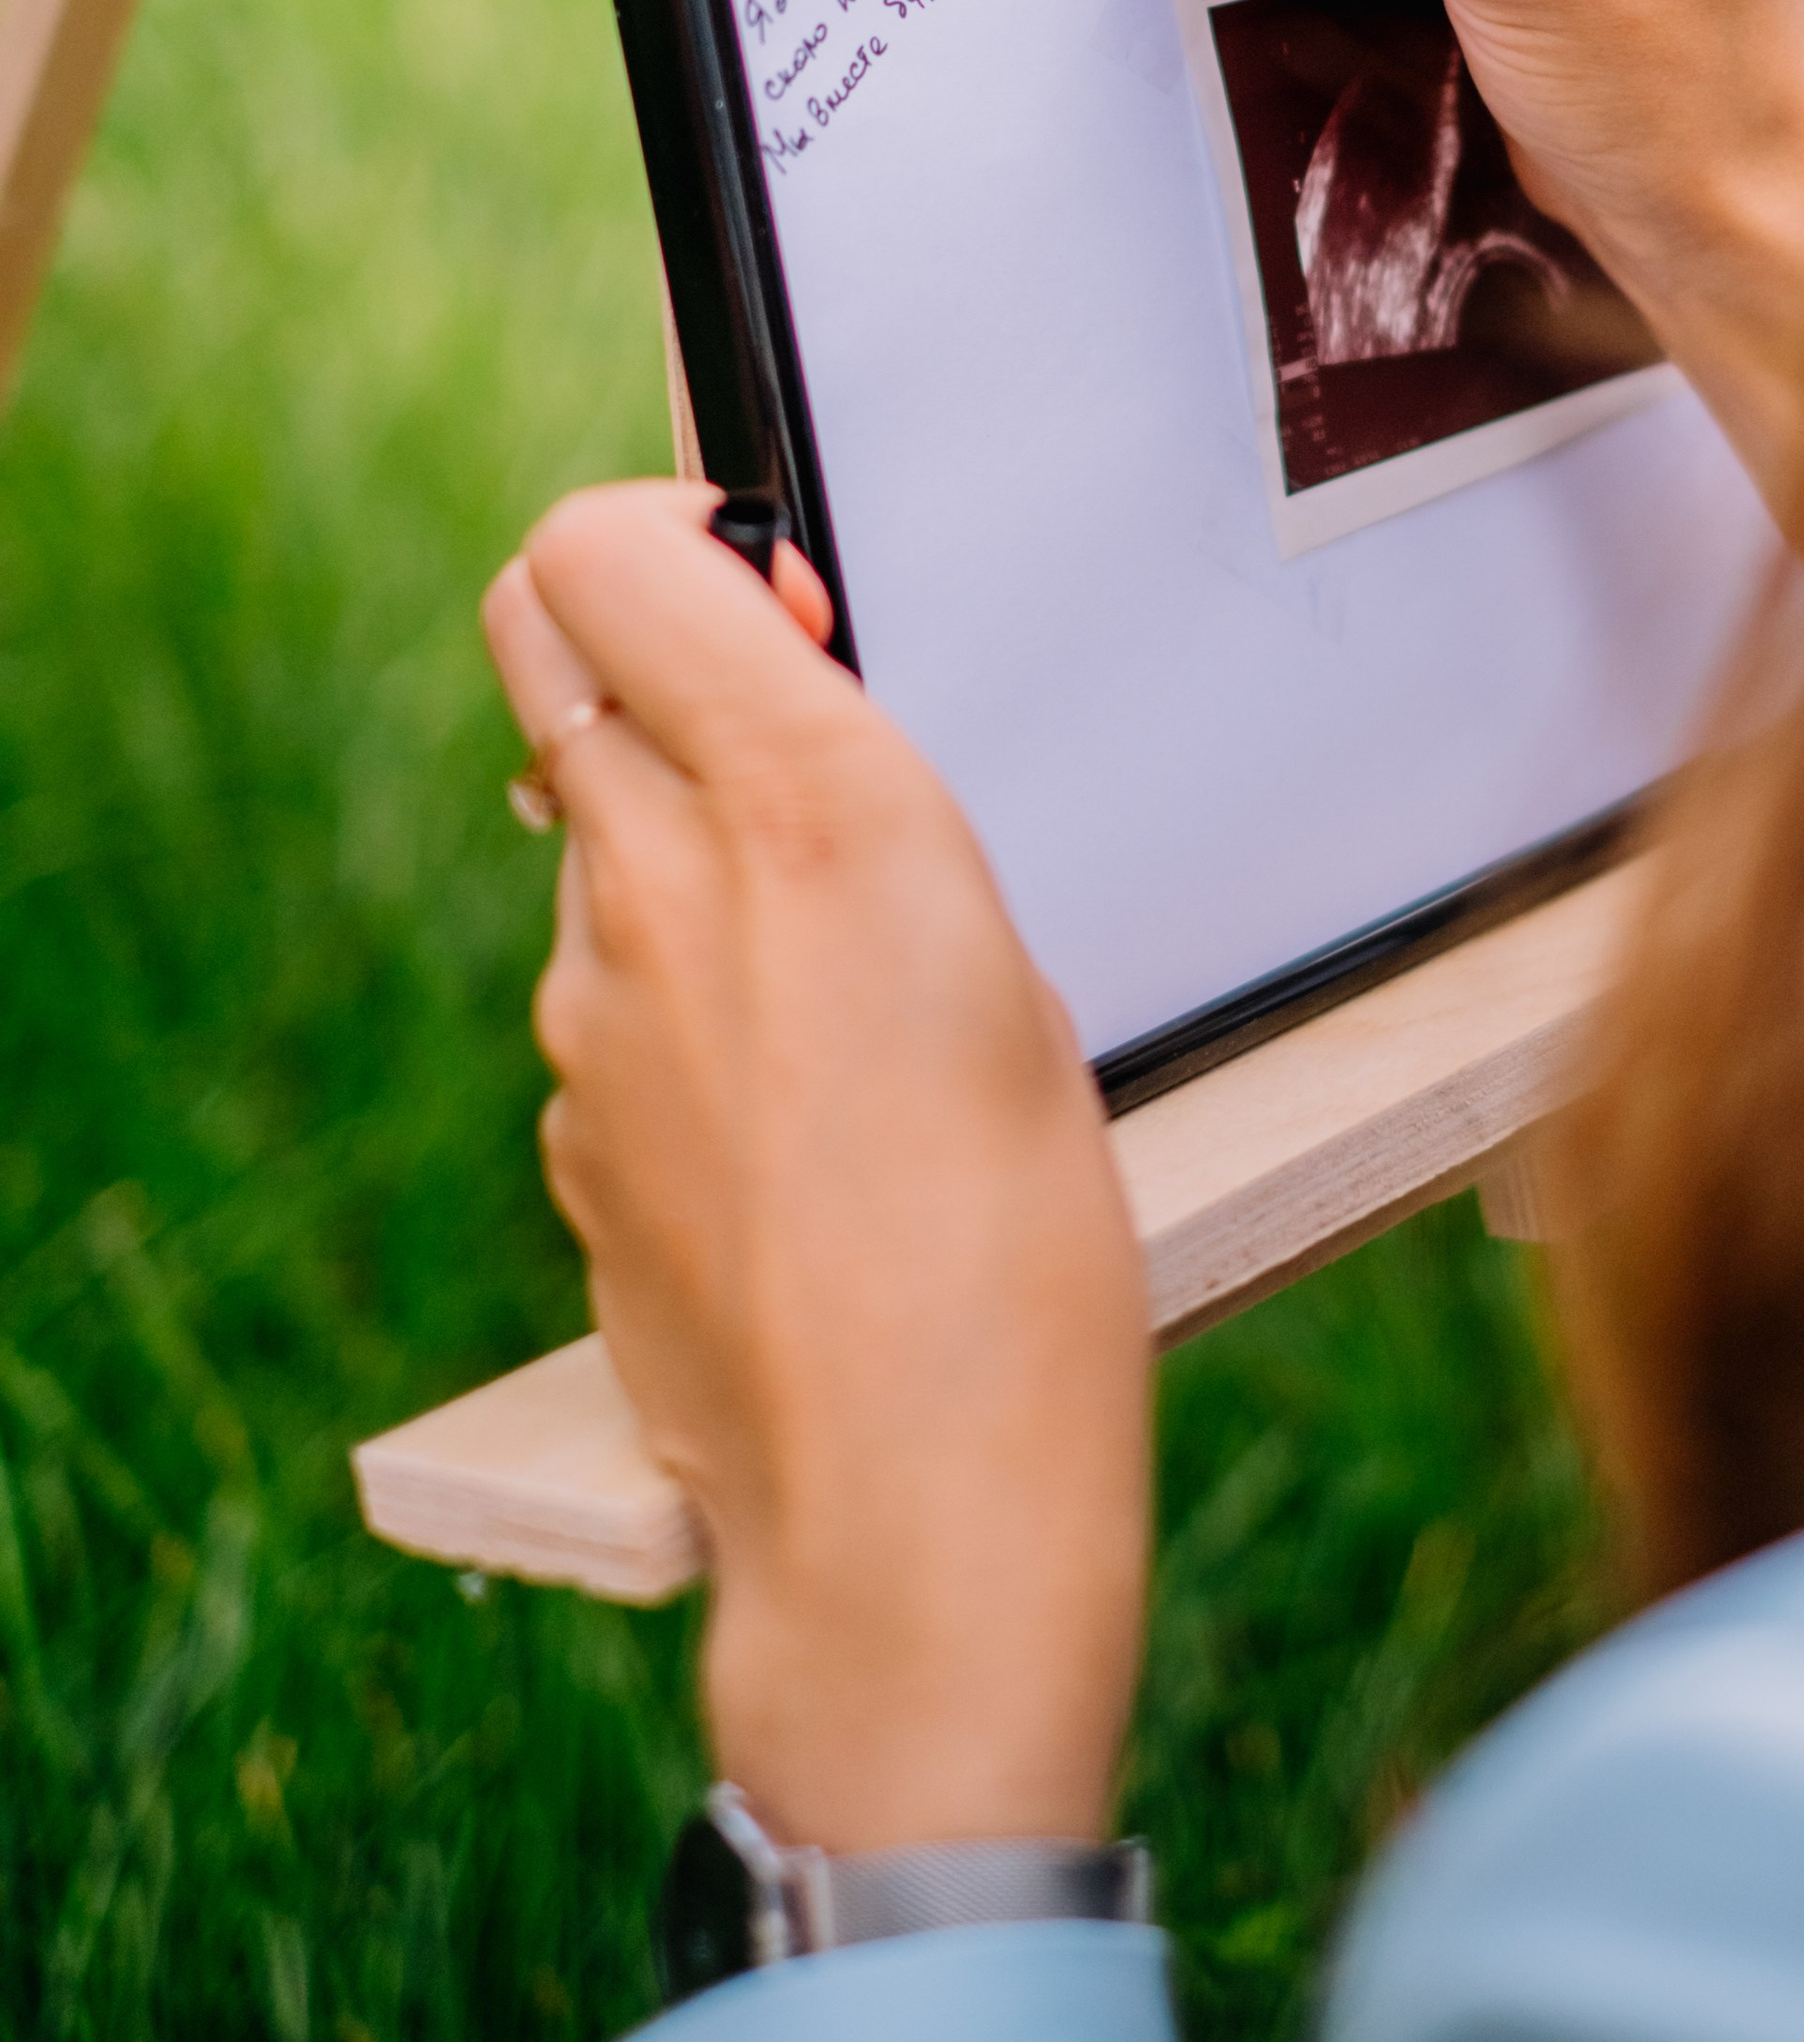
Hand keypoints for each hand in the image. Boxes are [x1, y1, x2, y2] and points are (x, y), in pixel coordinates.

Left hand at [481, 484, 1150, 1855]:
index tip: (775, 588)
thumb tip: (791, 757)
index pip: (600, 548)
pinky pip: (609, 996)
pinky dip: (682, 1001)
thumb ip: (871, 820)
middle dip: (636, 630)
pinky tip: (807, 1115)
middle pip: (542, 637)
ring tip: (845, 984)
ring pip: (590, 830)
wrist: (911, 1512)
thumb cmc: (1022, 1253)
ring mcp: (588, 1012)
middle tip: (764, 705)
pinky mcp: (570, 1131)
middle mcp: (660, 883)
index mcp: (806, 806)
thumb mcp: (1008, 964)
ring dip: (682, 840)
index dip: (676, 529)